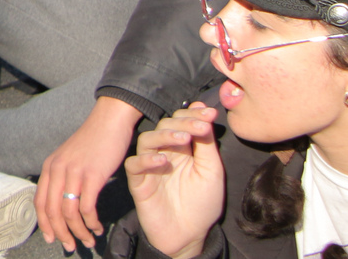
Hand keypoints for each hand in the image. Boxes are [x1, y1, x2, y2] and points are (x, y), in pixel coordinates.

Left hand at [35, 97, 140, 251]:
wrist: (108, 122)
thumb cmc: (93, 143)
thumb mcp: (70, 159)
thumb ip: (63, 178)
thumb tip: (63, 204)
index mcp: (49, 167)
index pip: (39, 202)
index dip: (44, 224)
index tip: (52, 239)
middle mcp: (57, 170)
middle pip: (51, 211)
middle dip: (60, 233)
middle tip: (70, 246)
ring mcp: (73, 172)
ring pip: (68, 212)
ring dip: (78, 231)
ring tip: (88, 240)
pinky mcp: (92, 175)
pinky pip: (86, 206)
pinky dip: (91, 222)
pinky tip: (97, 227)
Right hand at [123, 104, 224, 258]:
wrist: (188, 235)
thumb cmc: (202, 204)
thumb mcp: (212, 173)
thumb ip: (207, 146)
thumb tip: (206, 116)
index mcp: (183, 149)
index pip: (182, 122)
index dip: (193, 114)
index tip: (210, 113)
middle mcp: (164, 152)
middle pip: (164, 125)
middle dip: (183, 122)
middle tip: (200, 125)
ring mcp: (149, 165)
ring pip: (147, 140)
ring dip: (164, 135)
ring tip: (183, 138)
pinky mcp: (138, 181)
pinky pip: (135, 164)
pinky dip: (147, 160)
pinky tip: (164, 161)